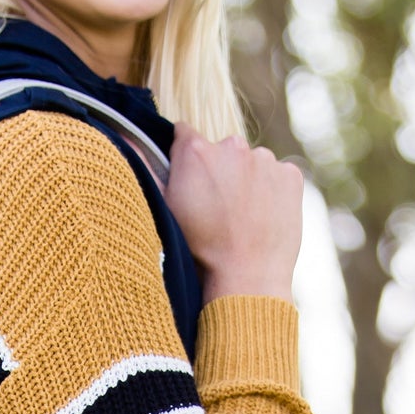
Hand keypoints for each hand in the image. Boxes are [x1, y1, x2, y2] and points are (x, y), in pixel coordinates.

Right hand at [164, 125, 303, 303]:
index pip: (185, 135)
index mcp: (196, 151)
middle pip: (222, 151)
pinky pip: (280, 176)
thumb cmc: (199, 250)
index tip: (191, 181)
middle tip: (220, 209)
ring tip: (244, 219)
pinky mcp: (290, 176)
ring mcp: (265, 160)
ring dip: (249, 182)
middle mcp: (232, 146)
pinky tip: (265, 218)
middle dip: (220, 171)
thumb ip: (147, 169)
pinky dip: (274, 192)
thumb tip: (124, 137)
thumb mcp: (164, 209)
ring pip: (253, 164)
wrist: (246, 278)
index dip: (186, 159)